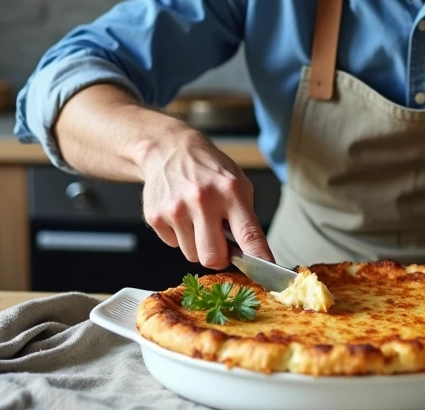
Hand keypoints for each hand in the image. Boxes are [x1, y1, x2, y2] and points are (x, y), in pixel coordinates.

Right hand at [140, 130, 273, 269]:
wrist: (169, 149)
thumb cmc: (209, 169)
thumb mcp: (238, 183)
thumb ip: (245, 217)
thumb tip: (252, 255)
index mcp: (230, 191)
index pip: (249, 235)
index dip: (260, 258)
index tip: (269, 274)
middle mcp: (202, 200)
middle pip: (213, 258)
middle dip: (219, 259)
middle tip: (219, 245)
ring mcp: (176, 209)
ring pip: (192, 255)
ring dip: (198, 246)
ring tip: (197, 220)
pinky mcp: (156, 216)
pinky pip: (173, 245)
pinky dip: (180, 237)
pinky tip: (181, 215)